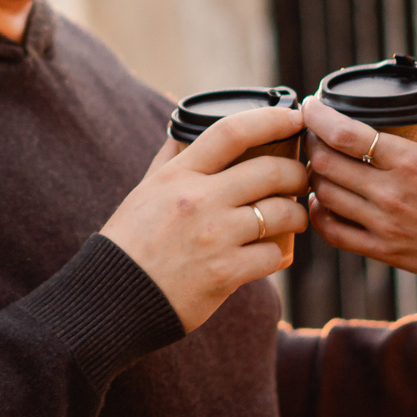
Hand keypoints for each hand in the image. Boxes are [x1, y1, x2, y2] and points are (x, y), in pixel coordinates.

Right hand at [99, 107, 309, 331]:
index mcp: (178, 175)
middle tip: (302, 178)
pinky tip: (275, 253)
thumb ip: (169, 160)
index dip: (270, 119)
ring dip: (297, 215)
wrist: (113, 298)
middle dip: (297, 172)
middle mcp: (198, 200)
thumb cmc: (129, 243)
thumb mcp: (144, 191)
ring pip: (281, 213)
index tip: (293, 118)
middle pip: (270, 171)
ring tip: (296, 218)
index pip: (232, 131)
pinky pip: (273, 255)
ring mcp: (214, 237)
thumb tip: (182, 130)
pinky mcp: (225, 274)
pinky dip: (280, 254)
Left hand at [302, 98, 416, 297]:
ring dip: (313, 176)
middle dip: (310, 142)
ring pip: (324, 195)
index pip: (345, 133)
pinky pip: (333, 232)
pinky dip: (319, 213)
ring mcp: (384, 225)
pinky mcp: (384, 251)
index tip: (309, 106)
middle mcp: (391, 193)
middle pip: (324, 163)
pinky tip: (322, 201)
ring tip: (316, 164)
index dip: (317, 116)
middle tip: (311, 133)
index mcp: (411, 161)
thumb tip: (415, 114)